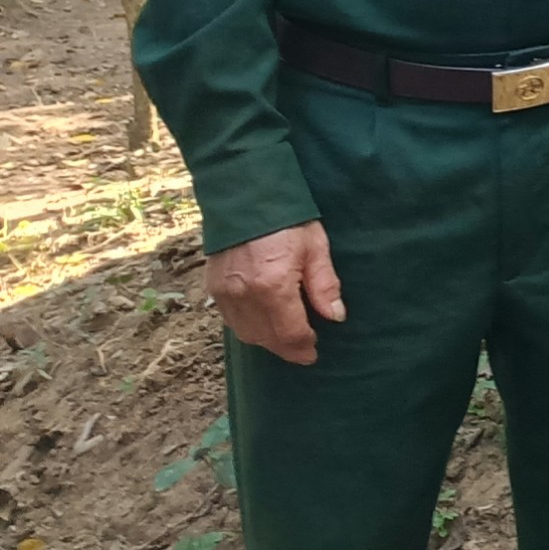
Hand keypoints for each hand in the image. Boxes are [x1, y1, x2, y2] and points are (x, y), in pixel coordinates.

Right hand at [207, 221, 344, 365]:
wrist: (246, 196)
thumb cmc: (287, 219)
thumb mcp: (315, 247)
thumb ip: (324, 285)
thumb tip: (335, 315)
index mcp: (274, 286)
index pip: (289, 332)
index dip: (303, 347)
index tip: (313, 352)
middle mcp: (245, 295)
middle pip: (266, 338)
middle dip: (286, 348)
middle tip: (303, 351)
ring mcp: (225, 293)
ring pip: (245, 333)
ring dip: (266, 341)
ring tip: (285, 339)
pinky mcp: (213, 287)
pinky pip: (231, 320)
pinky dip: (248, 327)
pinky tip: (263, 323)